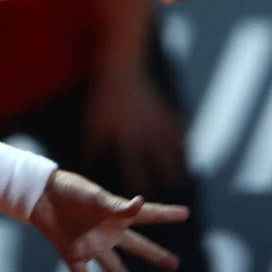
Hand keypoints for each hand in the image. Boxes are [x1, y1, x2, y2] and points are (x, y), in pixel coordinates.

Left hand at [28, 170, 188, 271]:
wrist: (42, 195)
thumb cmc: (70, 189)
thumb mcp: (93, 195)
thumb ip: (116, 204)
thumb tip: (140, 203)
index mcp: (117, 214)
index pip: (148, 215)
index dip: (167, 213)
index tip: (186, 213)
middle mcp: (109, 233)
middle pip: (138, 247)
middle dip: (156, 255)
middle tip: (175, 264)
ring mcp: (93, 246)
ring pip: (114, 269)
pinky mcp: (74, 255)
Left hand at [82, 70, 186, 195]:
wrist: (122, 72)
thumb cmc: (104, 101)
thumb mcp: (95, 123)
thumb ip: (92, 146)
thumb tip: (85, 165)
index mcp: (127, 139)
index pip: (134, 168)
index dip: (137, 183)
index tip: (139, 199)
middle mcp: (146, 134)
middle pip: (159, 162)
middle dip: (164, 177)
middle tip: (169, 193)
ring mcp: (159, 124)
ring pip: (173, 150)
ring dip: (177, 165)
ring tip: (179, 179)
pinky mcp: (166, 114)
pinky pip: (179, 133)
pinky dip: (183, 145)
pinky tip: (186, 155)